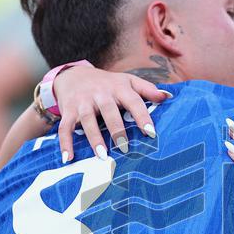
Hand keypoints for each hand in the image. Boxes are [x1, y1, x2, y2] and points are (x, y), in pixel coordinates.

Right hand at [53, 64, 172, 161]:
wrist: (73, 75)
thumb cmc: (107, 83)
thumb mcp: (127, 81)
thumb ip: (147, 89)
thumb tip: (168, 97)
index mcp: (118, 87)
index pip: (133, 100)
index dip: (142, 116)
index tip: (151, 132)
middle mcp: (100, 93)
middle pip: (109, 111)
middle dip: (116, 129)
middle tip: (125, 147)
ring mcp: (83, 102)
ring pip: (87, 119)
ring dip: (94, 138)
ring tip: (102, 155)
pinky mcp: (68, 110)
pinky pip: (65, 127)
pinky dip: (65, 143)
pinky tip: (68, 158)